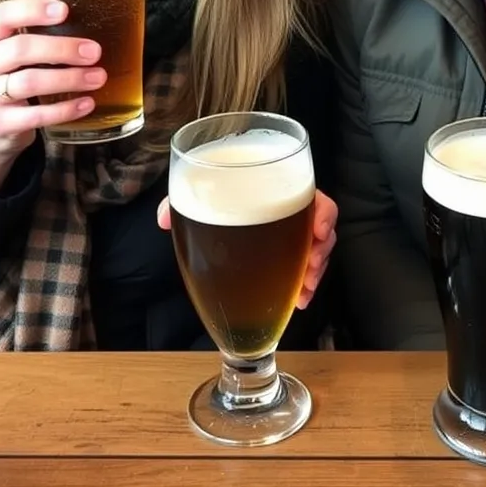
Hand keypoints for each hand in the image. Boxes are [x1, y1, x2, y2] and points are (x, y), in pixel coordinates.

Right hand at [0, 0, 105, 190]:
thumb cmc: (12, 77)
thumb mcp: (13, 54)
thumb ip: (39, 36)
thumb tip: (96, 20)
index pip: (3, 15)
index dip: (32, 10)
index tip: (64, 10)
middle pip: (19, 49)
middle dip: (61, 49)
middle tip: (95, 51)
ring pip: (28, 82)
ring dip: (68, 79)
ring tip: (98, 77)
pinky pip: (36, 115)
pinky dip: (65, 109)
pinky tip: (87, 103)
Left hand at [156, 189, 336, 309]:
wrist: (207, 220)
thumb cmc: (208, 197)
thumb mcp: (195, 197)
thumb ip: (180, 202)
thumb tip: (163, 218)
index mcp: (272, 185)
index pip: (309, 191)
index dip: (321, 212)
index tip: (318, 231)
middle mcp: (287, 205)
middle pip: (321, 223)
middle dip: (320, 250)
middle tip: (310, 271)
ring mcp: (291, 232)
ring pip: (316, 248)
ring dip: (315, 271)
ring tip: (303, 293)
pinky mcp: (289, 255)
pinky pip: (306, 267)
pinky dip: (305, 284)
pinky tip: (298, 300)